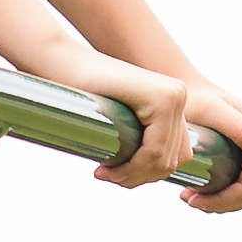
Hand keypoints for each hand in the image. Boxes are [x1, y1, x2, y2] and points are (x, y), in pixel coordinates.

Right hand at [56, 48, 201, 188]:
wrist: (62, 64)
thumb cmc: (83, 94)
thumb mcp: (119, 120)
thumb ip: (140, 138)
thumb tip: (156, 174)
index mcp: (174, 100)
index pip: (174, 156)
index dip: (144, 175)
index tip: (114, 177)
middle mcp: (179, 95)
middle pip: (171, 160)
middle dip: (138, 177)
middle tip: (107, 177)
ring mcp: (173, 94)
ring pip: (162, 160)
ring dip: (132, 176)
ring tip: (105, 174)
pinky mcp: (161, 98)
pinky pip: (154, 151)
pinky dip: (132, 168)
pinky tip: (107, 167)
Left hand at [174, 77, 241, 214]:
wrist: (195, 92)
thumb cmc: (199, 100)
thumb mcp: (214, 111)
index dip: (222, 200)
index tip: (191, 198)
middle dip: (221, 203)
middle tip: (189, 198)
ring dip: (224, 202)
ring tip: (193, 194)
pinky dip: (229, 195)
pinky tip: (205, 188)